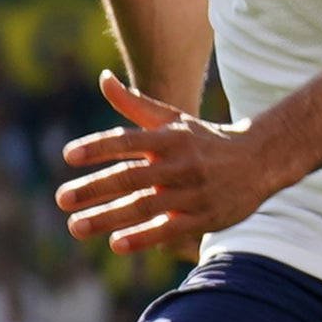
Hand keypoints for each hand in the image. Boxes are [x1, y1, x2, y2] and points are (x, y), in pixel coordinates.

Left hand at [58, 69, 287, 250]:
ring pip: (145, 206)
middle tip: (61, 199)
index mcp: (169, 138)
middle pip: (130, 177)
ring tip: (76, 226)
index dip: (98, 146)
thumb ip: (134, 104)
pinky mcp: (204, 217)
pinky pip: (169, 228)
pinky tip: (116, 244)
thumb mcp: (172, 118)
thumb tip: (103, 77)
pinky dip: (143, 237)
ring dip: (109, 217)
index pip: (128, 140)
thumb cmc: (205, 139)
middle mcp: (180, 163)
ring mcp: (192, 191)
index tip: (68, 155)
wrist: (260, 160)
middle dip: (94, 188)